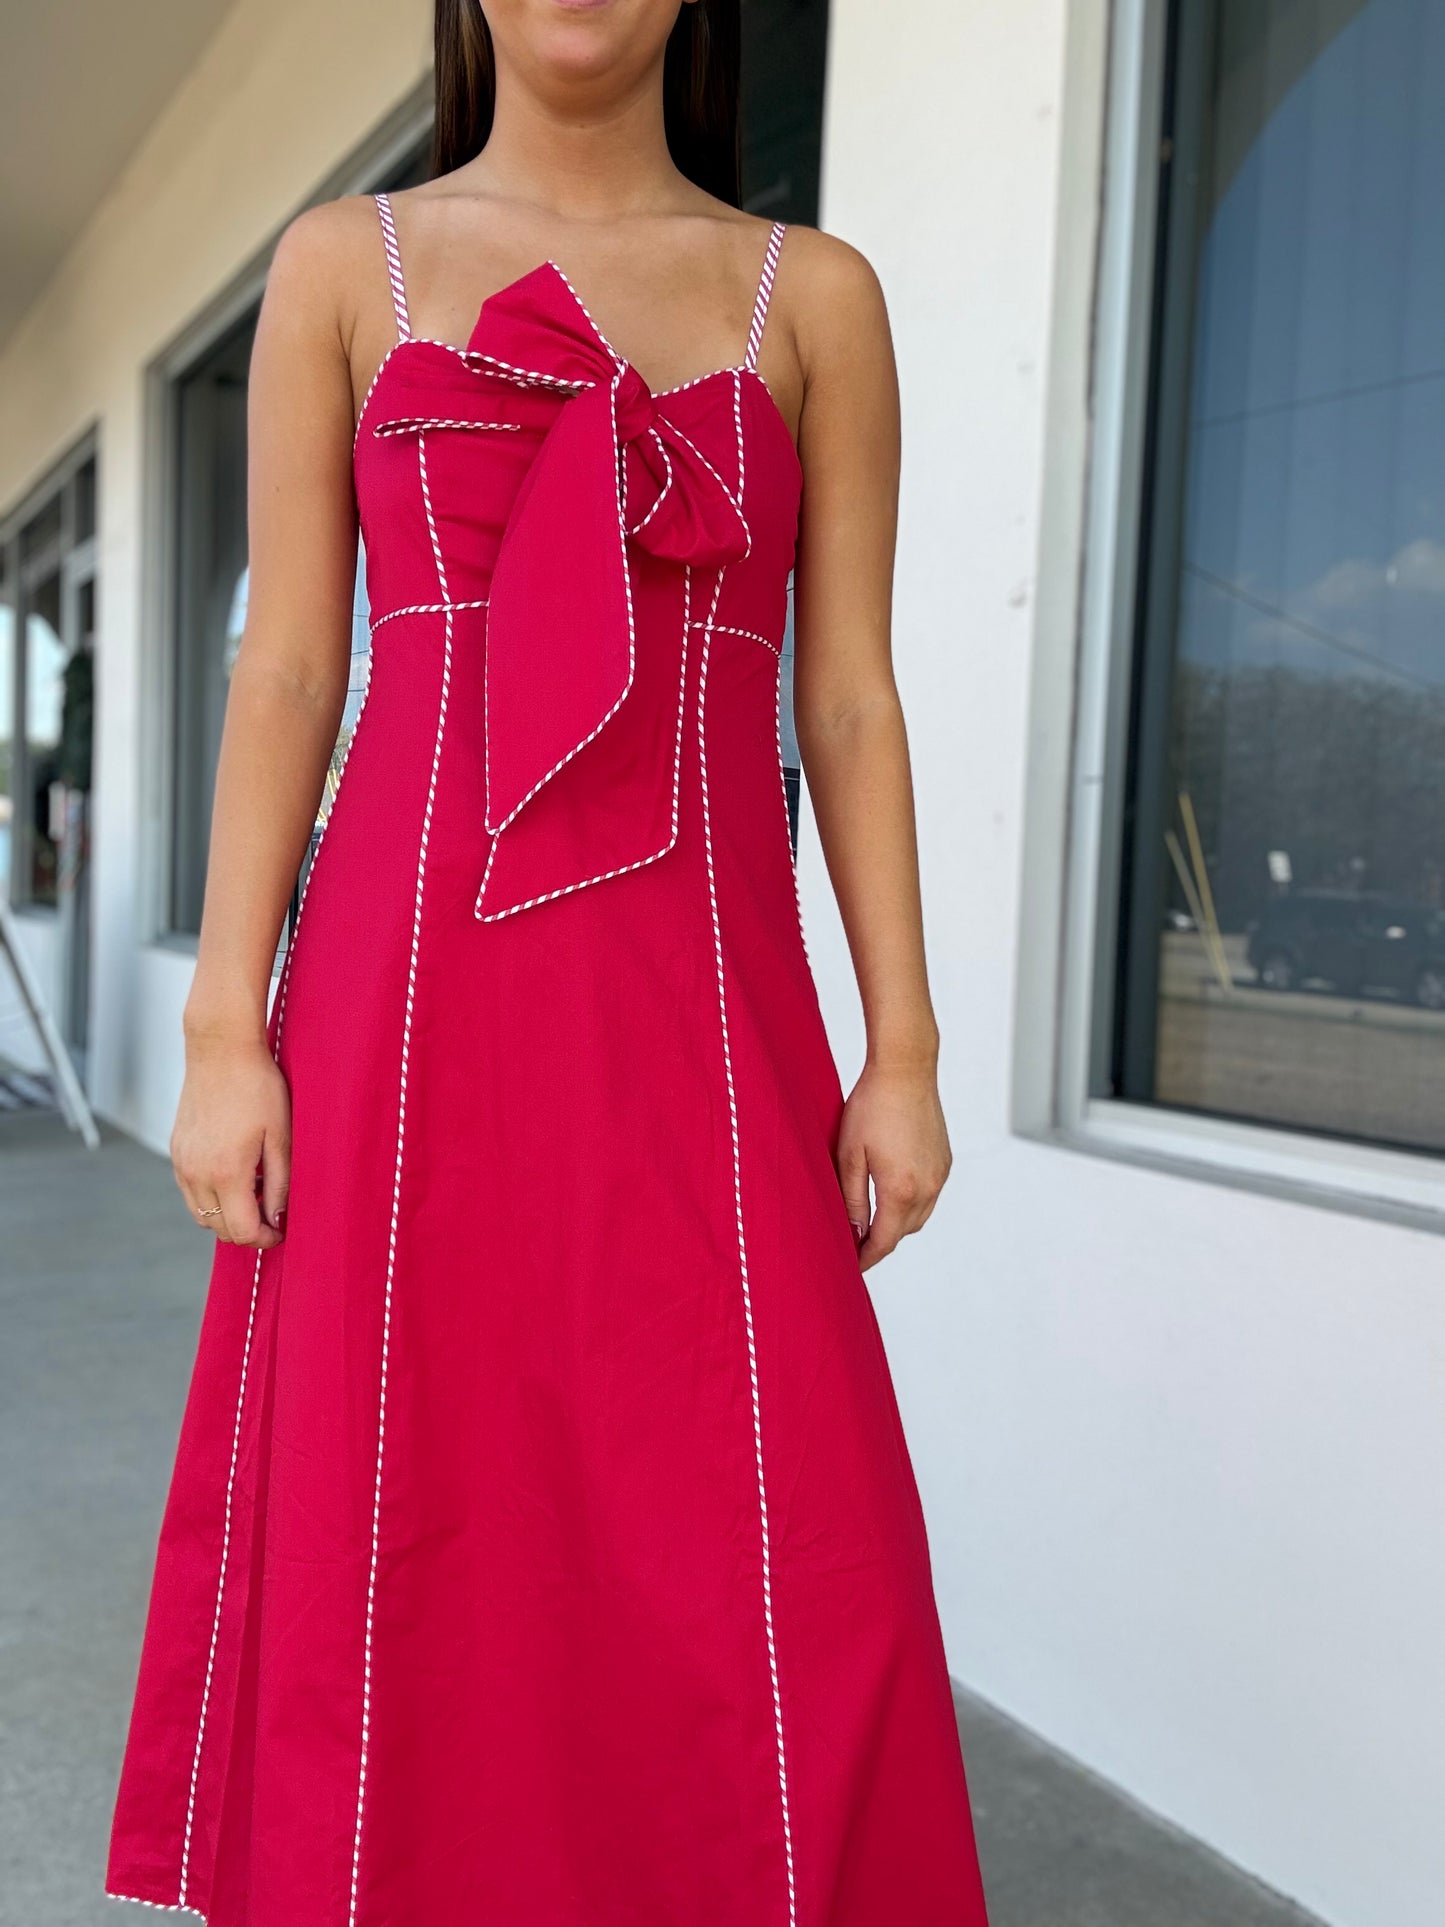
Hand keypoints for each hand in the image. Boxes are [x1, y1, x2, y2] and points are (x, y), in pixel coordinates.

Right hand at [171, 1030, 290, 1247]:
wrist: (221, 1050)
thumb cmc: (257, 1087)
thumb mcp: (280, 1136)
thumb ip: (280, 1183)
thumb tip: (278, 1218)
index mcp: (226, 1172)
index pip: (240, 1230)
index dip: (264, 1238)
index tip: (281, 1232)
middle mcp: (196, 1173)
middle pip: (218, 1228)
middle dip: (246, 1229)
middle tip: (273, 1213)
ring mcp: (181, 1162)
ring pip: (201, 1213)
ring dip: (227, 1214)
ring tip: (255, 1192)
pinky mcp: (176, 1150)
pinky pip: (190, 1191)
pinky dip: (211, 1196)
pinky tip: (235, 1175)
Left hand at [835, 1058, 951, 1272]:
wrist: (906, 1069)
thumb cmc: (871, 1106)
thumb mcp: (849, 1155)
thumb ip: (851, 1200)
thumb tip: (853, 1234)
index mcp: (901, 1190)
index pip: (883, 1241)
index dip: (865, 1258)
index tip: (850, 1266)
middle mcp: (927, 1188)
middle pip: (902, 1233)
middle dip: (879, 1243)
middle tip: (854, 1244)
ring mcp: (940, 1175)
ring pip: (918, 1217)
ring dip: (896, 1224)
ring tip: (870, 1222)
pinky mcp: (945, 1161)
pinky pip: (929, 1196)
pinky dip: (911, 1204)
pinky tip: (891, 1193)